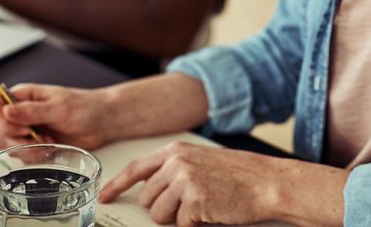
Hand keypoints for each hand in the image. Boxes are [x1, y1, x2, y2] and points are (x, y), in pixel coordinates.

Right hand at [0, 83, 111, 149]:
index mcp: (23, 96)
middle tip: (39, 136)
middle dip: (16, 140)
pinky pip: (21, 156)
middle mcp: (20, 112)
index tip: (22, 128)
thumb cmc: (85, 107)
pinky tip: (51, 148)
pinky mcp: (33, 144)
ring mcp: (25, 130)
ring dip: (27, 149)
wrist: (102, 121)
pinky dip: (34, 156)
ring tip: (49, 141)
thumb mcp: (60, 107)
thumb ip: (32, 111)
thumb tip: (6, 110)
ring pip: (6, 146)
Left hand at [100, 141, 348, 226]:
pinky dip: (194, 225)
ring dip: (177, 219)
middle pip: (148, 199)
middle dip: (162, 209)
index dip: (118, 184)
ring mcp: (184, 181)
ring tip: (201, 207)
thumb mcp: (201, 162)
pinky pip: (180, 226)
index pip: (137, 168)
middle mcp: (176, 162)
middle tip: (187, 206)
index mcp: (176, 150)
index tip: (105, 196)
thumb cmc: (238, 174)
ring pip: (159, 215)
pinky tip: (210, 212)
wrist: (265, 182)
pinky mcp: (193, 202)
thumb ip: (175, 169)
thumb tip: (152, 190)